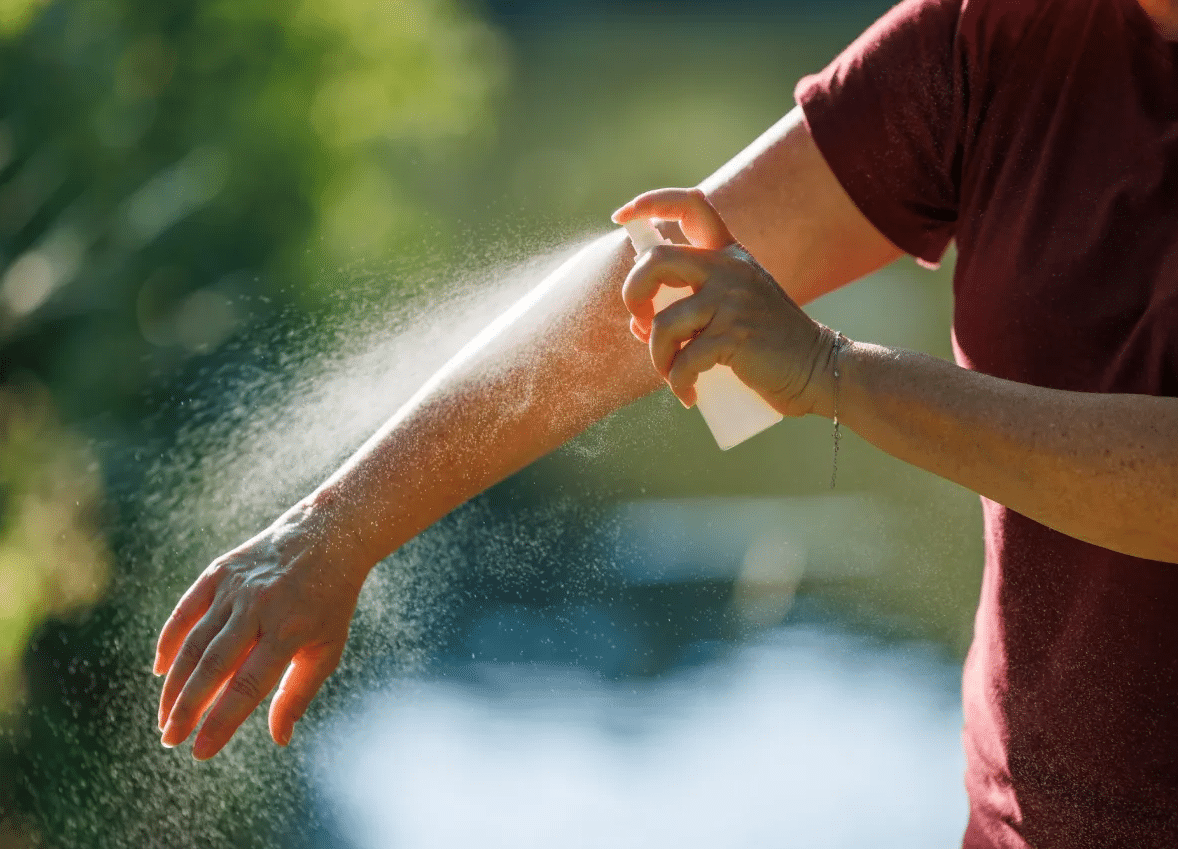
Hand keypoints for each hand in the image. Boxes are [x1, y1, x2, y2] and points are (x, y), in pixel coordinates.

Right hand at [154, 499, 366, 758]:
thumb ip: (299, 693)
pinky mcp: (220, 571)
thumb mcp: (328, 648)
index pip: (247, 686)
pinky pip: (186, 611)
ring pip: (194, 642)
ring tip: (165, 717)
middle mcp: (258, 608)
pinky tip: (160, 670)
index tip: (200, 752)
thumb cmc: (329, 602)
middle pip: (213, 666)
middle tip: (170, 739)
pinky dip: (169, 640)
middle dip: (187, 708)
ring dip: (174, 684)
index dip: (221, 721)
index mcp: (289, 630)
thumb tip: (279, 739)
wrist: (326, 536)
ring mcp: (236, 588)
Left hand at [612, 187, 833, 415]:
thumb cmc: (768, 344)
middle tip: (639, 321)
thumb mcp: (733, 305)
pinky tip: (688, 395)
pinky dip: (678, 383)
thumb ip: (692, 301)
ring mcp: (733, 300)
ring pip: (662, 323)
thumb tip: (638, 320)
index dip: (651, 202)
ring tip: (672, 375)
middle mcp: (730, 268)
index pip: (691, 205)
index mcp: (729, 254)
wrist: (818, 368)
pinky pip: (684, 360)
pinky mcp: (735, 335)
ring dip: (658, 357)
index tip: (622, 216)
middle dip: (632, 293)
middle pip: (656, 260)